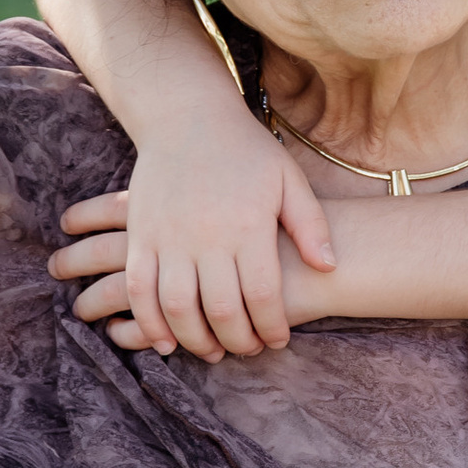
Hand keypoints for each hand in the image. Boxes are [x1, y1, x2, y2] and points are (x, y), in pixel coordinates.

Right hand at [48, 131, 333, 357]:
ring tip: (213, 351)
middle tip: (249, 350)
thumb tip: (329, 267)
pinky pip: (139, 290)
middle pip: (222, 310)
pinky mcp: (141, 236)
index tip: (278, 341)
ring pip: (177, 308)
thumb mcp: (288, 179)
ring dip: (195, 341)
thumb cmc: (245, 150)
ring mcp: (169, 237)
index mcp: (248, 225)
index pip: (264, 295)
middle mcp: (207, 236)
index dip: (272, 327)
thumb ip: (310, 224)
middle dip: (239, 341)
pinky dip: (149, 323)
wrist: (186, 116)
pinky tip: (164, 341)